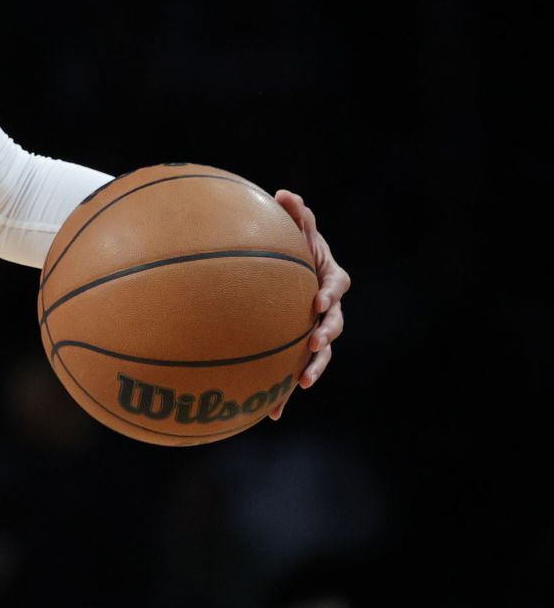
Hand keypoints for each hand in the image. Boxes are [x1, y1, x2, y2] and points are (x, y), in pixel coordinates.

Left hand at [270, 188, 349, 420]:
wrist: (284, 274)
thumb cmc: (290, 247)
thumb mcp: (294, 230)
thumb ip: (294, 216)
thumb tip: (284, 194)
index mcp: (328, 278)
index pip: (336, 285)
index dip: (330, 293)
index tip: (318, 299)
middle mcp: (328, 307)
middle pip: (335, 323)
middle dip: (326, 333)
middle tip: (314, 340)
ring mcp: (316, 330)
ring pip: (322, 352)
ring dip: (315, 366)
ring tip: (302, 381)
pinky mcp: (299, 349)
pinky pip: (294, 369)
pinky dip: (285, 392)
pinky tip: (271, 413)